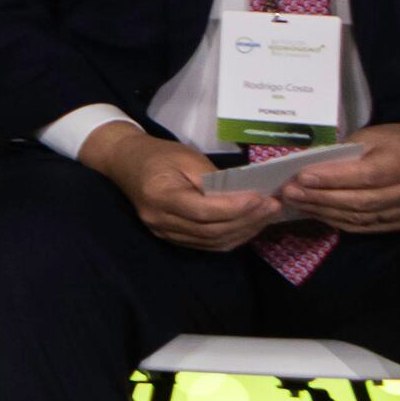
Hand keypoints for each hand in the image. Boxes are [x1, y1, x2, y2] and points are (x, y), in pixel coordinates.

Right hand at [85, 122, 282, 252]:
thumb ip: (213, 178)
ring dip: (244, 231)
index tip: (260, 198)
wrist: (126, 164)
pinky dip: (233, 237)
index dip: (234, 208)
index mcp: (160, 196)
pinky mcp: (173, 237)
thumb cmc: (158, 155)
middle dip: (247, 220)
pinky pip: (208, 244)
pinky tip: (250, 225)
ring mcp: (165, 233)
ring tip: (267, 215)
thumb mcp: (186, 157)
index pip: (203, 211)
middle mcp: (161, 220)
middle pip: (211, 230)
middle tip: (272, 206)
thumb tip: (244, 194)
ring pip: (213, 242)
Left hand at [283, 120, 399, 236]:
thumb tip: (309, 169)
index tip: (302, 176)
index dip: (333, 178)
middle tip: (290, 192)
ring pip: (360, 217)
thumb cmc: (397, 142)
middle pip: (360, 200)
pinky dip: (337, 220)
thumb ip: (345, 154)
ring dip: (324, 211)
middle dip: (321, 198)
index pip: (366, 175)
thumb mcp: (373, 136)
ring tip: (297, 202)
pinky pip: (364, 226)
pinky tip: (317, 212)